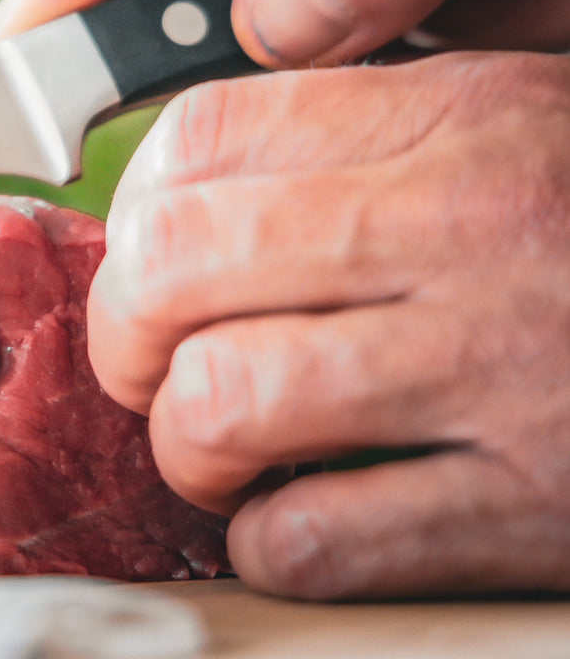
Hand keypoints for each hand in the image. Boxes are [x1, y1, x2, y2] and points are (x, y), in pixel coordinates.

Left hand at [86, 51, 569, 597]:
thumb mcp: (526, 124)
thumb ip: (373, 136)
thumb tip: (190, 181)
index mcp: (460, 112)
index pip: (202, 133)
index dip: (140, 207)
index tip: (156, 261)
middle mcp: (470, 224)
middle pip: (173, 263)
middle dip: (129, 333)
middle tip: (161, 365)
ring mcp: (504, 369)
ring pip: (219, 401)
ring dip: (189, 445)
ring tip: (228, 451)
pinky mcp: (534, 509)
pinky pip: (309, 540)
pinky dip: (271, 546)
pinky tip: (306, 522)